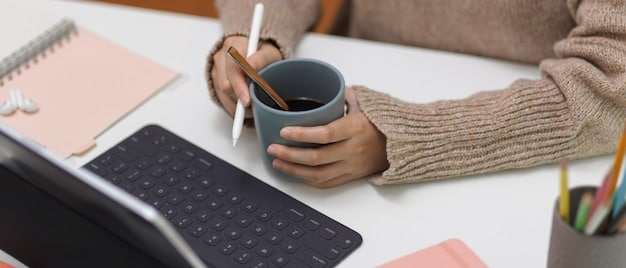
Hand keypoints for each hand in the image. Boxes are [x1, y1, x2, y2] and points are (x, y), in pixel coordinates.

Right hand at [211, 36, 281, 116]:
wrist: (257, 54)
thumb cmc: (264, 53)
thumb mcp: (270, 53)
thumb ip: (261, 59)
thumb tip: (250, 65)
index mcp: (234, 44)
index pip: (233, 68)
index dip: (240, 86)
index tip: (247, 100)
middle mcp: (222, 55)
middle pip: (225, 83)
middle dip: (239, 97)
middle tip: (252, 106)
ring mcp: (216, 68)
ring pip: (222, 92)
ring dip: (236, 102)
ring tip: (251, 106)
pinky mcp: (214, 79)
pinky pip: (220, 97)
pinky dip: (232, 105)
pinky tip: (242, 105)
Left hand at [267, 87, 388, 187]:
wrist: (404, 143)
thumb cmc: (382, 121)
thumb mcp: (364, 102)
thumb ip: (341, 94)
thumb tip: (321, 85)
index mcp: (356, 128)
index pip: (324, 134)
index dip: (301, 135)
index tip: (284, 131)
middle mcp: (354, 150)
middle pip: (317, 158)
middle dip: (290, 154)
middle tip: (273, 148)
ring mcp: (353, 166)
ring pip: (318, 174)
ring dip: (294, 170)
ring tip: (278, 161)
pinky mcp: (352, 176)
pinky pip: (326, 182)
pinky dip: (307, 179)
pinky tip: (294, 173)